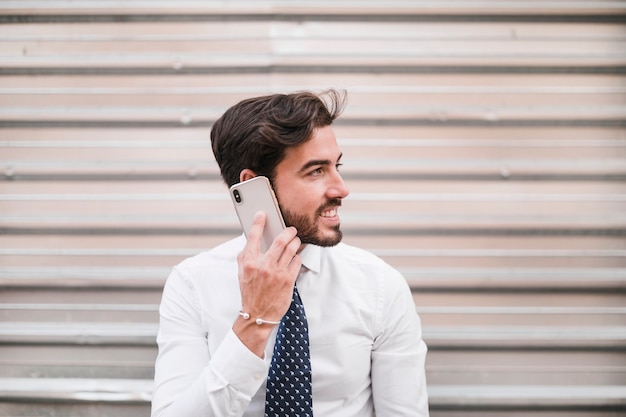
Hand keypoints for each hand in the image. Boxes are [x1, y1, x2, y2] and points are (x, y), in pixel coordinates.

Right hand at [234, 211, 301, 355]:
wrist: (257, 315)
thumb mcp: (241, 273)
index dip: (258, 222)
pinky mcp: (288, 280)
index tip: (262, 214)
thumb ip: (245, 256)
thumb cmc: (250, 292)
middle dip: (288, 231)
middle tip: (291, 230)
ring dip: (295, 242)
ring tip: (295, 241)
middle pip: (280, 240)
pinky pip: (297, 261)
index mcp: (249, 262)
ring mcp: (277, 272)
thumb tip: (251, 239)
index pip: (253, 236)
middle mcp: (263, 265)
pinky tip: (295, 257)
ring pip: (292, 248)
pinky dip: (297, 256)